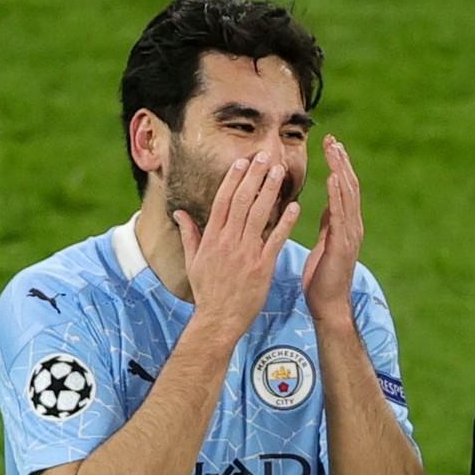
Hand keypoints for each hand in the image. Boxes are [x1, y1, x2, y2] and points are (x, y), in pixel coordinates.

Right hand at [173, 151, 300, 335]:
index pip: (223, 201)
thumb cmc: (207, 291)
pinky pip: (275, 239)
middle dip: (254, 176)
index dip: (233, 179)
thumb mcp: (192, 261)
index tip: (243, 162)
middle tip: (265, 156)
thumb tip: (179, 213)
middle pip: (242, 201)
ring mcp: (246, 252)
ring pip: (259, 214)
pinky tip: (295, 206)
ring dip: (270, 191)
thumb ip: (189, 234)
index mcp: (212, 238)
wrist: (219, 319)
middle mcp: (228, 241)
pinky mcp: (262, 266)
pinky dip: (286, 222)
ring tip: (279, 171)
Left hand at [302, 135, 363, 322]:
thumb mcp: (324, 244)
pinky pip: (340, 214)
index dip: (339, 166)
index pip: (344, 189)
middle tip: (332, 140)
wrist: (328, 305)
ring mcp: (350, 234)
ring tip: (334, 150)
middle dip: (341, 161)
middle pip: (349, 186)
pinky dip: (336, 194)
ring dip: (340, 170)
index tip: (332, 145)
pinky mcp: (342, 244)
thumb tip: (328, 206)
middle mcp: (353, 225)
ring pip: (347, 195)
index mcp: (347, 225)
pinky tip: (332, 178)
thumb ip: (329, 224)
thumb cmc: (322, 278)